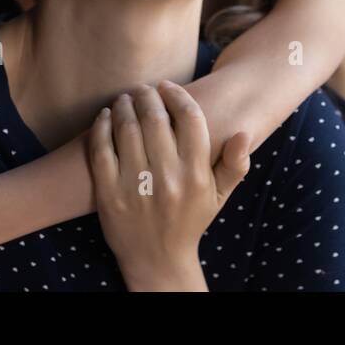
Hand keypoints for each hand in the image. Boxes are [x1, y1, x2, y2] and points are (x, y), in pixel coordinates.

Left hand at [88, 81, 249, 290]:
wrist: (157, 259)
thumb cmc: (190, 219)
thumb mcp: (219, 195)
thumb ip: (235, 165)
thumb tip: (243, 133)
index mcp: (196, 175)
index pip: (190, 118)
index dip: (177, 95)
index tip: (167, 86)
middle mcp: (167, 178)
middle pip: (155, 117)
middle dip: (147, 94)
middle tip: (143, 89)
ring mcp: (135, 186)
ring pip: (127, 128)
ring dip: (124, 105)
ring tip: (125, 99)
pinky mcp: (109, 194)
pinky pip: (101, 150)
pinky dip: (101, 127)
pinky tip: (105, 117)